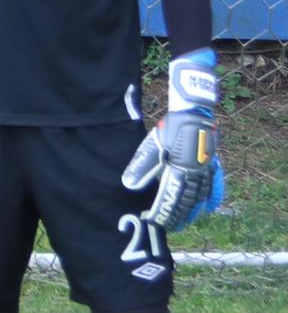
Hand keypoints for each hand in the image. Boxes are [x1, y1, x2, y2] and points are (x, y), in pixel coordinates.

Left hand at [122, 49, 223, 231]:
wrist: (192, 115)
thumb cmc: (169, 130)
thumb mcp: (151, 146)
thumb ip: (141, 167)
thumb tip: (128, 185)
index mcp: (178, 170)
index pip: (169, 198)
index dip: (162, 211)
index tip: (154, 222)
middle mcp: (194, 174)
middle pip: (185, 202)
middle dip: (175, 216)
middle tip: (167, 227)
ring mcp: (206, 172)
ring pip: (199, 198)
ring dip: (190, 212)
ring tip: (183, 222)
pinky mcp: (212, 167)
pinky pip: (213, 188)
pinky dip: (210, 199)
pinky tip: (207, 209)